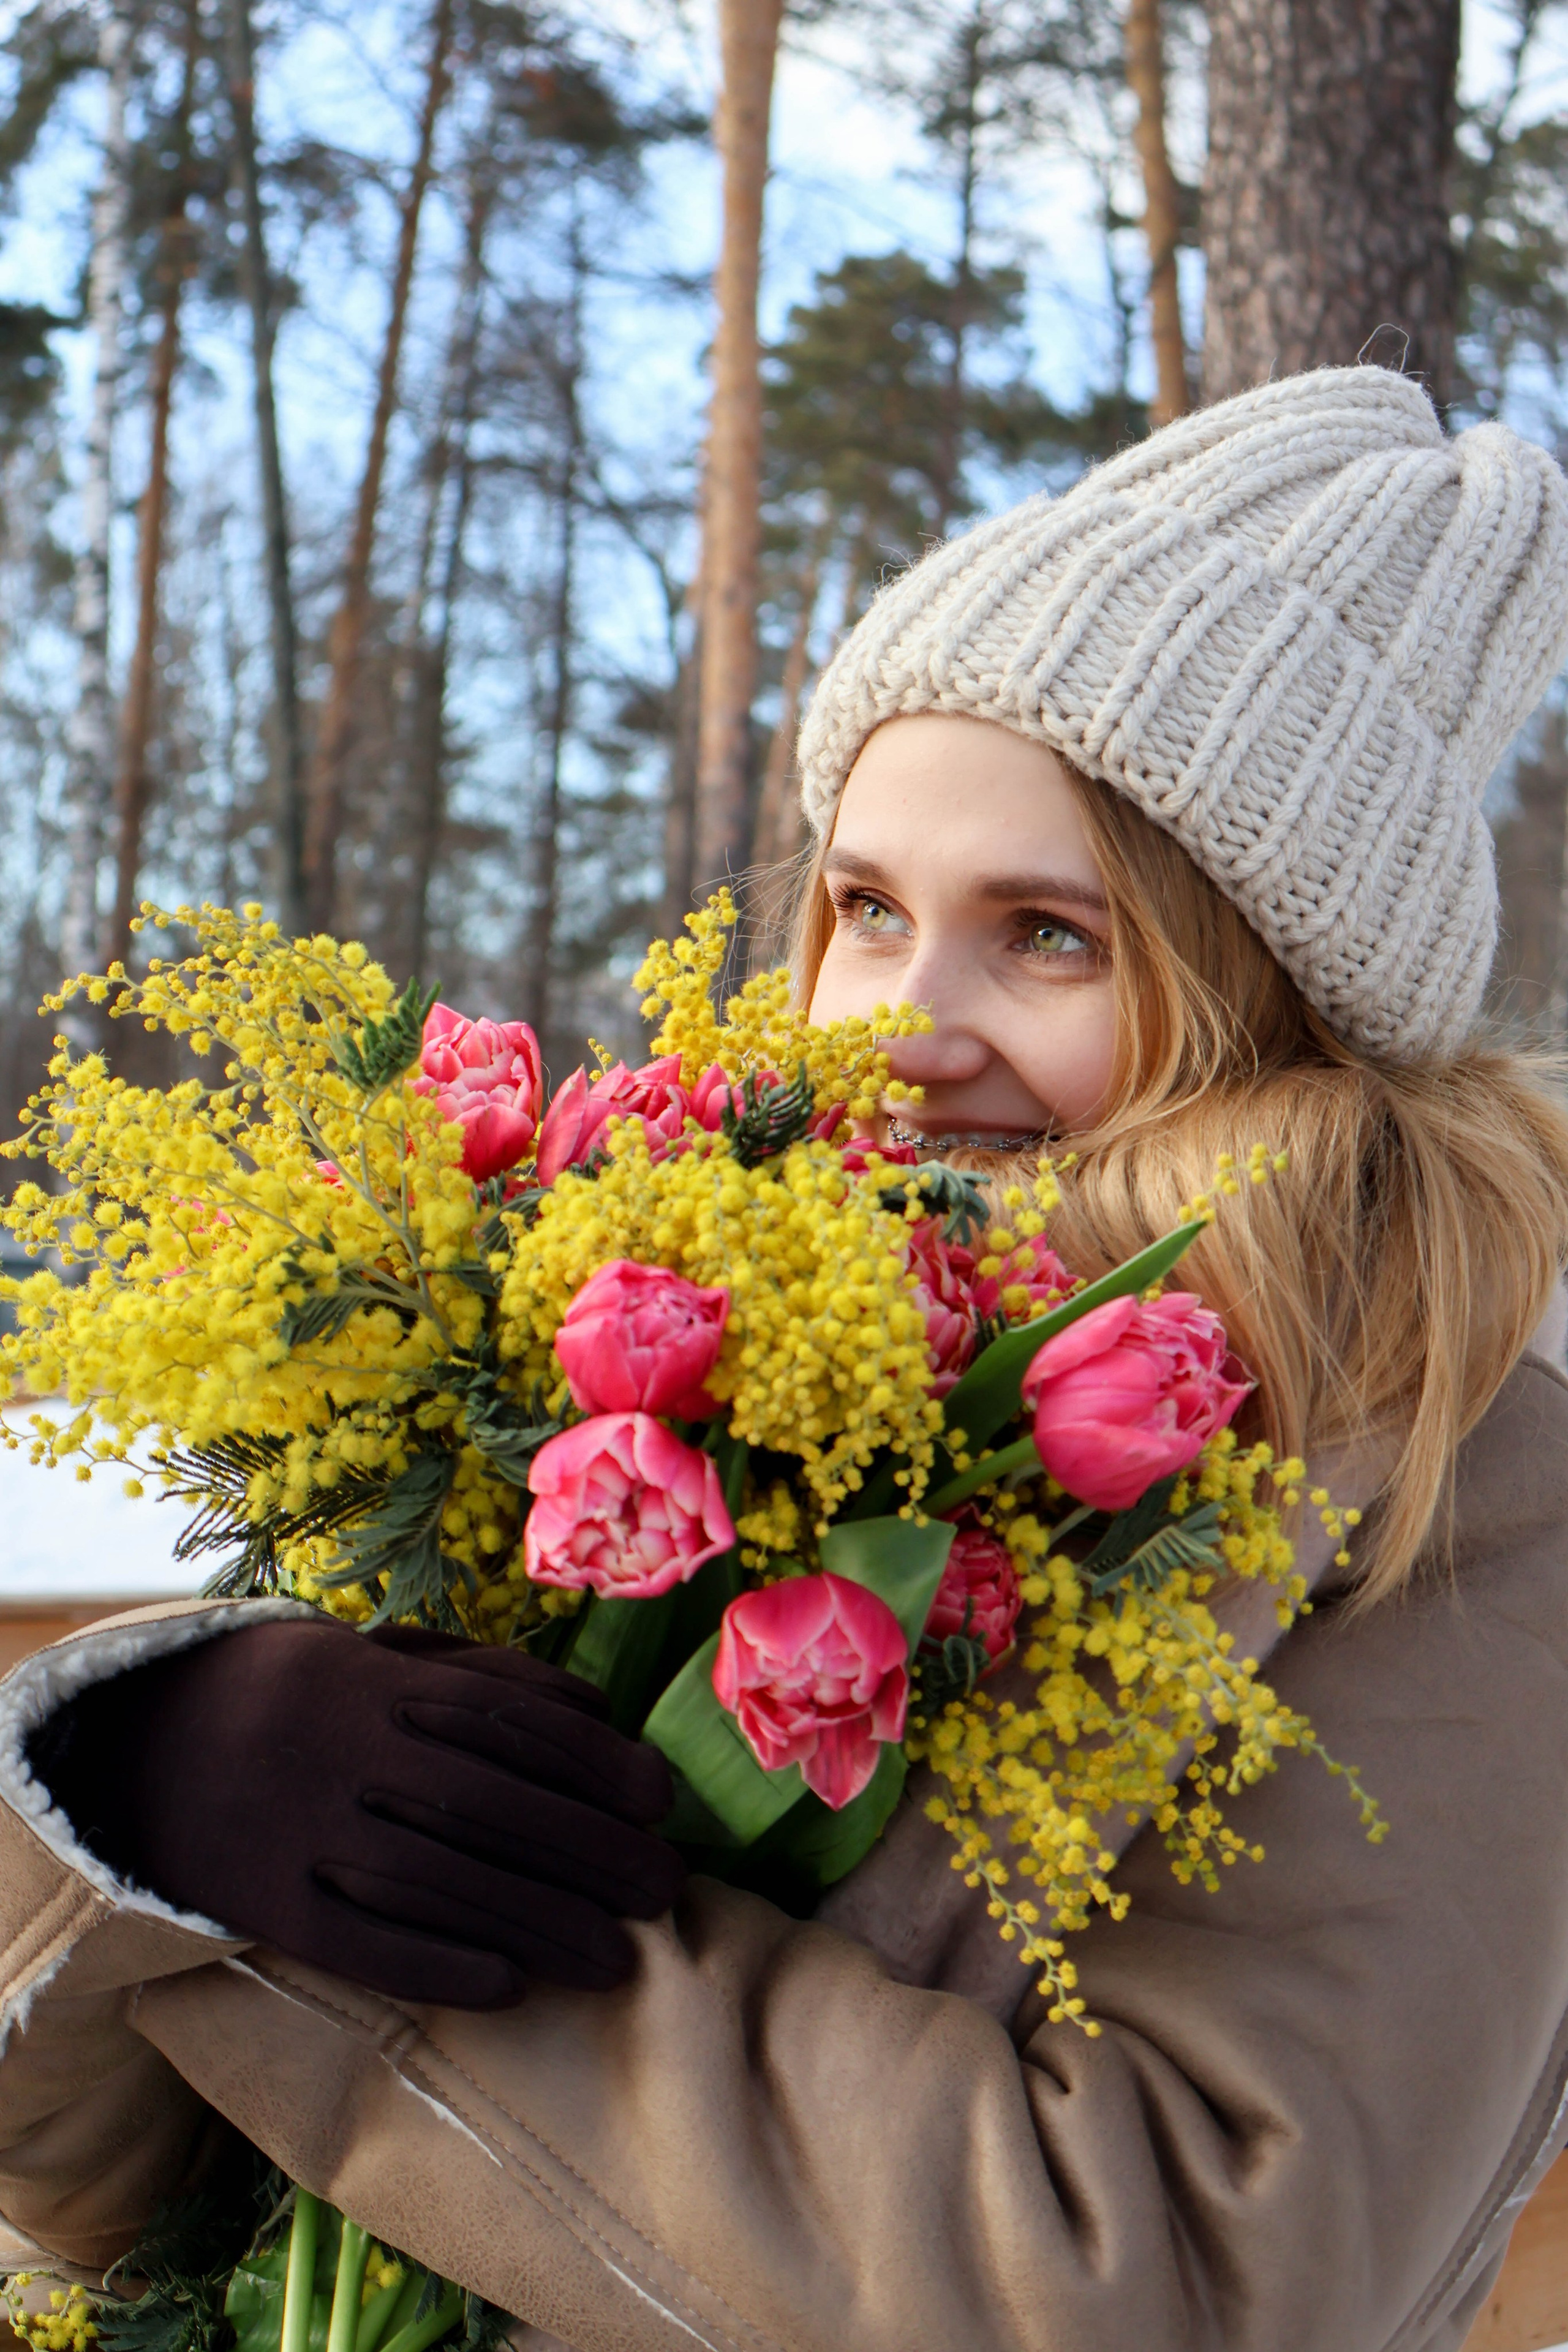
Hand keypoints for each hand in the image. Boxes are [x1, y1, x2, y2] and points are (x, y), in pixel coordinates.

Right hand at [30, 1613, 683, 2006]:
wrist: (134, 1739)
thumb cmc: (291, 1693)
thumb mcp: (373, 1656)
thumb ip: (479, 1674)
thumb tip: (595, 1711)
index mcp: (374, 1682)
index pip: (505, 1722)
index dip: (592, 1762)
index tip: (661, 1801)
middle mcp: (341, 1751)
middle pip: (486, 1806)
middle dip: (588, 1850)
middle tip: (665, 1889)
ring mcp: (297, 1827)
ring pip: (434, 1881)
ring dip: (537, 1923)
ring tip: (616, 1961)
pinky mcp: (261, 1900)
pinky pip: (356, 1942)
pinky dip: (435, 1966)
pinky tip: (509, 1990)